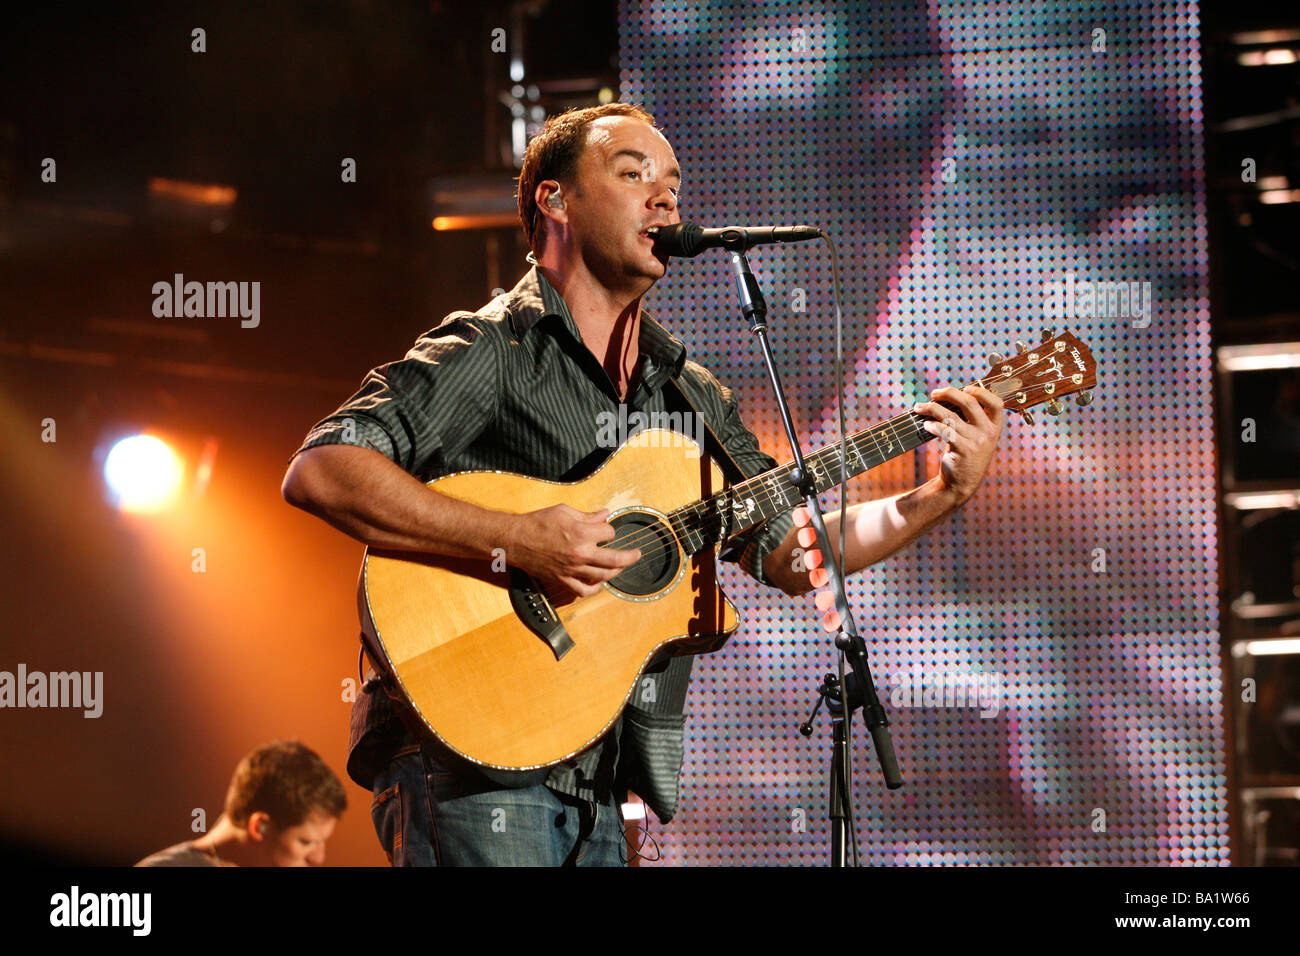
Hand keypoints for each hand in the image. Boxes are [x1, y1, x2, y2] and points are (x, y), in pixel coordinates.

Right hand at [508, 504, 640, 599]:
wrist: (515, 540)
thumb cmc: (537, 523)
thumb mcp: (564, 511)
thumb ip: (588, 515)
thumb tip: (604, 515)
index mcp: (582, 533)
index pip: (609, 533)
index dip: (609, 530)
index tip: (605, 529)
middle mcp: (580, 553)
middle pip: (615, 558)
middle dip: (630, 556)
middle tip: (637, 554)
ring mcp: (572, 569)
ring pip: (603, 575)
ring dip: (615, 571)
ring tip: (620, 567)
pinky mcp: (563, 579)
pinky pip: (584, 590)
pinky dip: (594, 589)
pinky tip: (599, 583)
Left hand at [912, 385, 1003, 502]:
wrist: (961, 484)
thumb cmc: (966, 456)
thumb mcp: (977, 438)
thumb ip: (971, 419)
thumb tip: (949, 395)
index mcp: (995, 427)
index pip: (996, 402)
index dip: (981, 391)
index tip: (965, 387)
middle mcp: (989, 433)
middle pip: (970, 402)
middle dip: (949, 393)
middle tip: (934, 393)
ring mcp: (977, 442)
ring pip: (951, 416)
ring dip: (931, 408)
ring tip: (919, 407)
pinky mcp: (964, 451)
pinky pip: (945, 431)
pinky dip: (932, 425)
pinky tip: (925, 425)